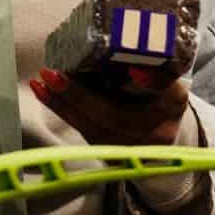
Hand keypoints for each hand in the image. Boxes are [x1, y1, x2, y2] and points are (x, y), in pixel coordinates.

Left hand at [30, 67, 191, 145]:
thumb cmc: (160, 96)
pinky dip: (62, 110)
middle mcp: (155, 132)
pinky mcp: (111, 154)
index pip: (168, 93)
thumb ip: (153, 68)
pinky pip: (84, 131)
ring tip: (41, 82)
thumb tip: (130, 60)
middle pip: (116, 117)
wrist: (161, 132)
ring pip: (94, 128)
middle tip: (53, 73)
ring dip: (62, 103)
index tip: (135, 69)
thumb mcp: (166, 78)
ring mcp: (132, 148)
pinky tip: (44, 93)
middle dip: (81, 96)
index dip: (152, 82)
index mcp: (173, 105)